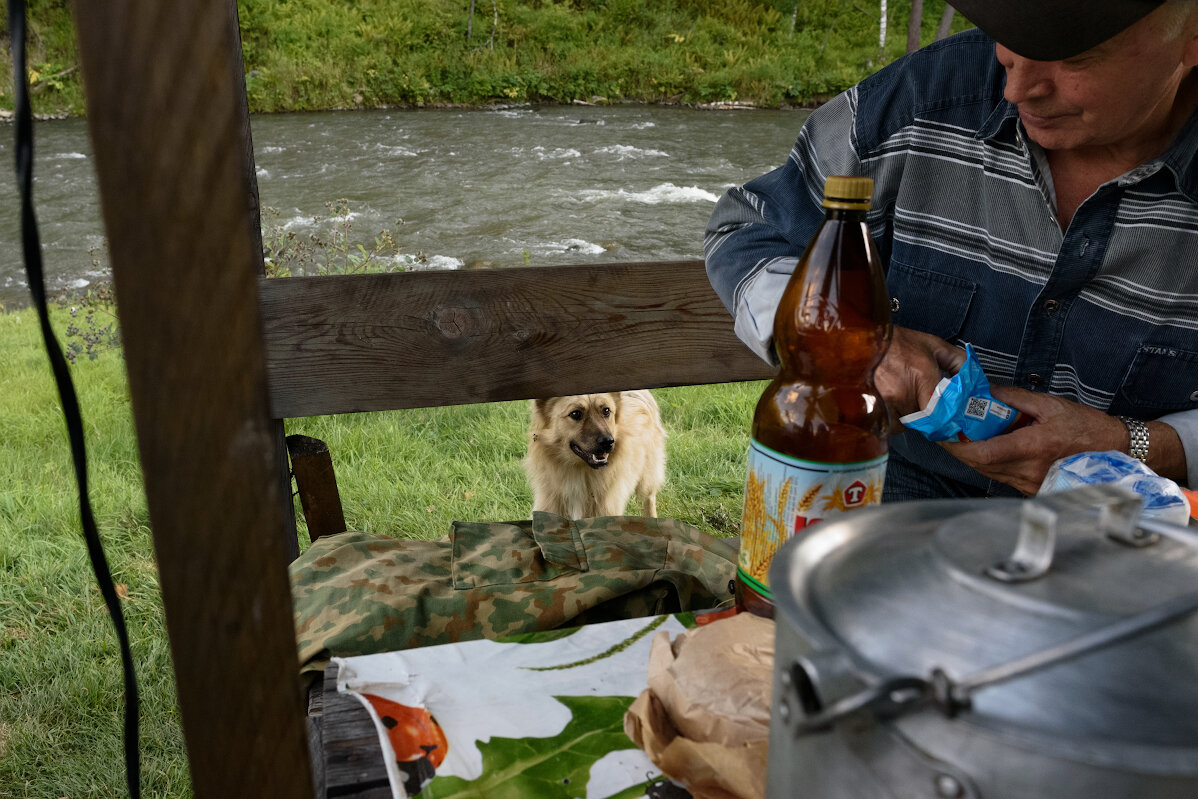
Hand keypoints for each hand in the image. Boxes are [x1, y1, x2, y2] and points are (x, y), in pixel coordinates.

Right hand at [876, 327, 966, 428]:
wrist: (867, 339)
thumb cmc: (899, 342)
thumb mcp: (933, 345)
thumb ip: (958, 361)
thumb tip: (975, 379)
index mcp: (922, 374)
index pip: (939, 411)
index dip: (943, 417)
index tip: (947, 419)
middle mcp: (902, 391)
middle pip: (922, 419)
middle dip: (925, 413)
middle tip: (922, 400)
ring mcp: (884, 399)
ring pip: (903, 424)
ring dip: (907, 417)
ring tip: (905, 400)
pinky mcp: (870, 404)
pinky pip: (887, 423)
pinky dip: (891, 417)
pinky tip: (891, 404)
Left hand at [941, 386, 1127, 494]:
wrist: (1116, 450)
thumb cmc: (1086, 427)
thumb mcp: (1050, 405)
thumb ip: (1014, 398)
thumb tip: (985, 392)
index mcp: (1034, 447)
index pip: (985, 453)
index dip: (959, 446)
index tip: (943, 434)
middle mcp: (1030, 471)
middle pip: (981, 465)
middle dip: (959, 450)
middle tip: (944, 433)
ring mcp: (1032, 484)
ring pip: (989, 473)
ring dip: (972, 457)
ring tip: (961, 438)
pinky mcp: (1033, 489)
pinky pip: (1002, 477)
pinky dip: (989, 464)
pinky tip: (986, 449)